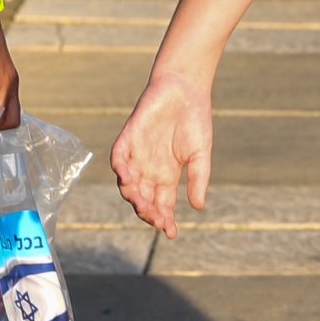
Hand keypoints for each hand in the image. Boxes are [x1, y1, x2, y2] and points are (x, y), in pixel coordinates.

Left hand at [111, 69, 212, 235]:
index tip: (172, 232)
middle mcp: (149, 169)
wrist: (184, 88)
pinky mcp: (128, 138)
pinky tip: (128, 179)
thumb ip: (198, 179)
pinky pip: (118, 158)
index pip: (162, 204)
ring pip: (128, 184)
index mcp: (167, 176)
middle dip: (149, 212)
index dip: (165, 219)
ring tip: (142, 205)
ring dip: (134, 197)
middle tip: (157, 220)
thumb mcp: (200, 154)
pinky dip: (120, 170)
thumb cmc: (194, 120)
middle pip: (144, 199)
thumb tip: (197, 207)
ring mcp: (137, 155)